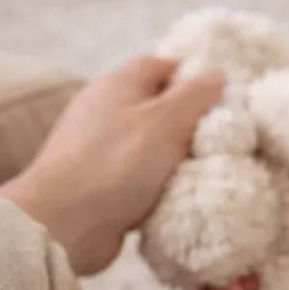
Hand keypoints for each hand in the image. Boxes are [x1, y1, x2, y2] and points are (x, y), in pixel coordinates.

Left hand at [0, 56, 222, 274]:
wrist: (65, 224)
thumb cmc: (118, 162)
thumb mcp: (168, 118)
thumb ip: (198, 93)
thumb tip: (218, 76)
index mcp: (118, 84)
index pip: (163, 65)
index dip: (194, 75)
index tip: (223, 95)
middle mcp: (106, 110)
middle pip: (160, 105)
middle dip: (191, 121)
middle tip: (221, 135)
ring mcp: (101, 147)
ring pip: (154, 143)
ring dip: (178, 156)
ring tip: (206, 165)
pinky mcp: (101, 181)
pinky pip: (142, 174)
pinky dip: (162, 181)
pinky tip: (181, 191)